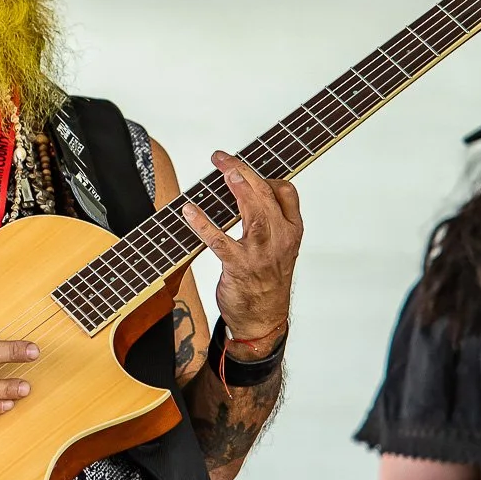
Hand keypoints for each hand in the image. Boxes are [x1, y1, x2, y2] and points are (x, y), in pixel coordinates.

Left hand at [182, 151, 302, 345]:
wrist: (262, 321)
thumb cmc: (267, 282)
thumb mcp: (278, 248)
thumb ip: (268, 219)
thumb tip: (244, 189)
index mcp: (290, 232)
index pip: (287, 192)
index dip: (266, 173)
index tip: (245, 164)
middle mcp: (279, 240)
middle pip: (266, 196)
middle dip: (245, 171)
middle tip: (223, 158)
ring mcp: (260, 254)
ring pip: (253, 214)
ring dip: (238, 189)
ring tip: (223, 171)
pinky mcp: (239, 268)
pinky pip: (220, 242)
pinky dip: (203, 225)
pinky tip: (189, 211)